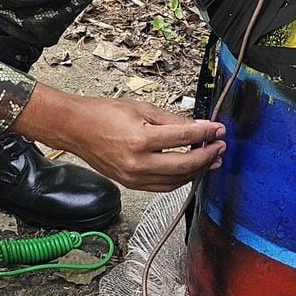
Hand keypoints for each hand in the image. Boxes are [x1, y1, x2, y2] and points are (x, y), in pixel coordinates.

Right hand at [11, 83, 224, 191]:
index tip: (218, 129)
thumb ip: (171, 119)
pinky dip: (179, 180)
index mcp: (141, 140)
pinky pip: (162, 187)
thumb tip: (196, 126)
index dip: (205, 133)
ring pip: (176, 181)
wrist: (75, 129)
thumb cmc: (103, 114)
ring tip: (210, 160)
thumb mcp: (141, 108)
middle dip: (207, 156)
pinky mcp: (131, 184)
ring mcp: (134, 177)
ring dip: (196, 171)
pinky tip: (188, 171)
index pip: (184, 137)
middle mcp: (138, 163)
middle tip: (220, 147)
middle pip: (184, 165)